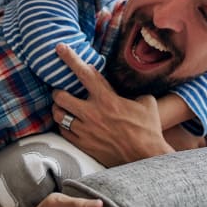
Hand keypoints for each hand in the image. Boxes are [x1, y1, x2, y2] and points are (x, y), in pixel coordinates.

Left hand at [52, 43, 173, 166]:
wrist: (145, 158)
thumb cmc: (148, 129)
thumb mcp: (146, 103)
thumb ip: (134, 93)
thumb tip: (132, 91)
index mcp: (107, 98)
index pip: (84, 73)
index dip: (70, 58)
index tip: (60, 47)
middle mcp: (92, 113)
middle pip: (61, 95)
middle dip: (58, 90)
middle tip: (61, 89)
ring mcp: (85, 130)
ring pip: (58, 114)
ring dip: (58, 108)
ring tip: (62, 106)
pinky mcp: (83, 145)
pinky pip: (63, 132)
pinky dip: (63, 125)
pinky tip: (68, 123)